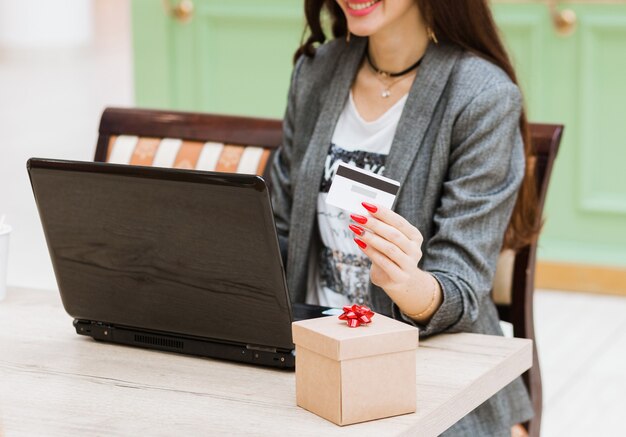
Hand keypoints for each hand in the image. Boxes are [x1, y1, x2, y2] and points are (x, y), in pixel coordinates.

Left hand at [349, 202, 440, 318]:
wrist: (400, 281)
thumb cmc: (392, 255)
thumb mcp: (389, 240)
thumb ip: (382, 228)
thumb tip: (365, 212)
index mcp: (414, 236)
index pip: (399, 221)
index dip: (383, 212)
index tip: (366, 204)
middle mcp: (414, 249)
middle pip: (394, 234)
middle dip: (374, 223)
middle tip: (357, 216)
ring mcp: (409, 264)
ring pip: (389, 248)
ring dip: (371, 237)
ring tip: (356, 229)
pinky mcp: (399, 277)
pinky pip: (383, 262)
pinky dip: (370, 251)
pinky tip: (359, 243)